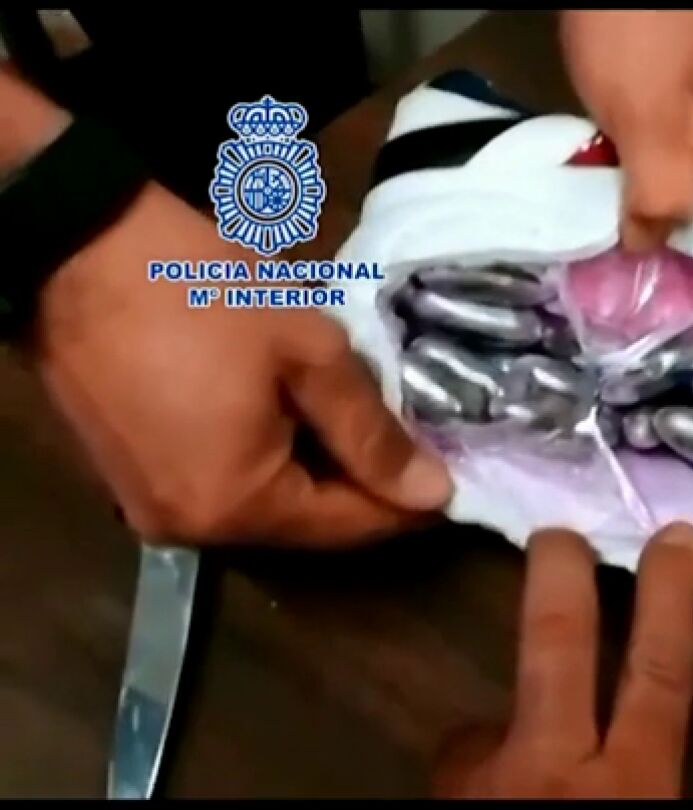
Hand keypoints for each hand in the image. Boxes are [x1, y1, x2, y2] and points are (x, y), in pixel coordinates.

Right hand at [31, 182, 453, 546]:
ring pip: (266, 504)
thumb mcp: (307, 353)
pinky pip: (224, 483)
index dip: (408, 504)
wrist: (73, 244)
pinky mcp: (131, 476)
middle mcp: (190, 529)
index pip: (349, 528)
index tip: (458, 473)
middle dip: (366, 484)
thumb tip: (430, 495)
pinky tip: (298, 414)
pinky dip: (270, 457)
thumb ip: (370, 432)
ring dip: (318, 468)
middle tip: (419, 438)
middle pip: (307, 522)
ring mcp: (150, 506)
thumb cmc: (200, 293)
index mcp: (235, 507)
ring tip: (367, 419)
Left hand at [434, 523, 692, 798]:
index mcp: (633, 786)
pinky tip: (489, 794)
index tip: (679, 535)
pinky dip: (480, 778)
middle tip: (559, 531)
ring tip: (520, 768)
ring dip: (505, 730)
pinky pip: (465, 772)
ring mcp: (481, 780)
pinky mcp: (438, 797)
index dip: (669, 597)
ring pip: (490, 724)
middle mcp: (551, 766)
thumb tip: (647, 747)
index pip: (659, 670)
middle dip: (559, 575)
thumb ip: (650, 783)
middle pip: (556, 641)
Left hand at [560, 10, 692, 250]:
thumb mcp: (651, 119)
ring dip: (676, 206)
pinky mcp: (690, 93)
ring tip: (644, 248)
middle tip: (671, 280)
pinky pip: (683, 152)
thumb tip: (651, 248)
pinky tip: (626, 199)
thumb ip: (661, 195)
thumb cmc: (642, 27)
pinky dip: (656, 175)